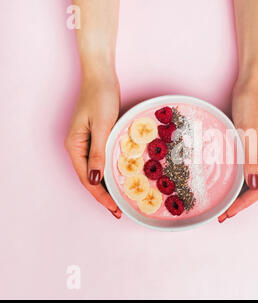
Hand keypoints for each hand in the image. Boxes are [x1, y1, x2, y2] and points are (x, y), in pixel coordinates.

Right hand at [65, 73, 121, 218]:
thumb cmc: (101, 97)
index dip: (101, 196)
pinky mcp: (95, 137)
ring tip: (121, 201)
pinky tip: (119, 179)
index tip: (115, 209)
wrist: (101, 76)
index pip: (87, 179)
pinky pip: (101, 161)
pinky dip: (109, 173)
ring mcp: (86, 143)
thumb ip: (98, 154)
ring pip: (95, 171)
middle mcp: (77, 148)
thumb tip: (95, 180)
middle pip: (90, 179)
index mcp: (75, 146)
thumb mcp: (102, 126)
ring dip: (107, 187)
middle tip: (119, 211)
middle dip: (104, 196)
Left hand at [218, 80, 257, 222]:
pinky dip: (238, 181)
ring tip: (223, 205)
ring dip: (239, 194)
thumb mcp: (249, 130)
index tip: (228, 213)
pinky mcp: (256, 147)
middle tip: (221, 214)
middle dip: (240, 203)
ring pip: (253, 181)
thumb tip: (254, 185)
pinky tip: (227, 185)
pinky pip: (248, 170)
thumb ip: (251, 158)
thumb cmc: (252, 102)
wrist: (253, 82)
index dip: (244, 204)